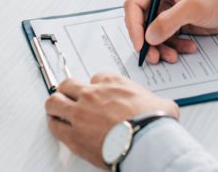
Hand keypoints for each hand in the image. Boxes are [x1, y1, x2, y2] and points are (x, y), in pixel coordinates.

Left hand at [44, 74, 178, 167]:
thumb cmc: (154, 122)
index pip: (96, 78)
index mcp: (113, 83)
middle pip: (68, 84)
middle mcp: (93, 94)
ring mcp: (80, 113)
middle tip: (69, 99)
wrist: (147, 140)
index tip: (96, 95)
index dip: (95, 87)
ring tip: (56, 110)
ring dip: (55, 105)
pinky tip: (57, 127)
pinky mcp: (74, 135)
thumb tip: (163, 108)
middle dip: (68, 91)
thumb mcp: (161, 103)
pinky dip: (55, 125)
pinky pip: (55, 126)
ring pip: (54, 101)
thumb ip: (154, 102)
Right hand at [124, 0, 217, 64]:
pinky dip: (174, 46)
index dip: (134, 25)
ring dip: (161, 47)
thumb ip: (170, 20)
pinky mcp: (175, 21)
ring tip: (172, 56)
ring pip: (154, 33)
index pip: (135, 3)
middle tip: (153, 56)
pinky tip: (187, 48)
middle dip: (148, 41)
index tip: (140, 44)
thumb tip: (149, 36)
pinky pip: (167, 38)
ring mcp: (167, 9)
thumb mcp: (194, 6)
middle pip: (142, 21)